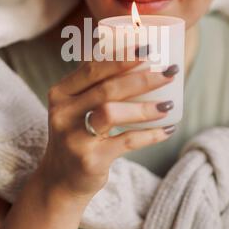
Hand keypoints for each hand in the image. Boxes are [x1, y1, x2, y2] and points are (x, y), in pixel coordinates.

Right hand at [41, 46, 178, 202]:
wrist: (60, 181)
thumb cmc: (77, 136)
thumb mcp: (75, 109)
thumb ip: (95, 87)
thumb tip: (138, 61)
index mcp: (61, 94)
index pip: (92, 68)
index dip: (121, 56)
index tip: (148, 48)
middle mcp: (63, 113)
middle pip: (106, 88)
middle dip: (142, 78)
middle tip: (169, 72)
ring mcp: (74, 137)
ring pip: (112, 113)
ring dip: (145, 108)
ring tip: (168, 105)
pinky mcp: (89, 159)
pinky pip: (126, 141)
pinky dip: (150, 135)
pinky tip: (167, 129)